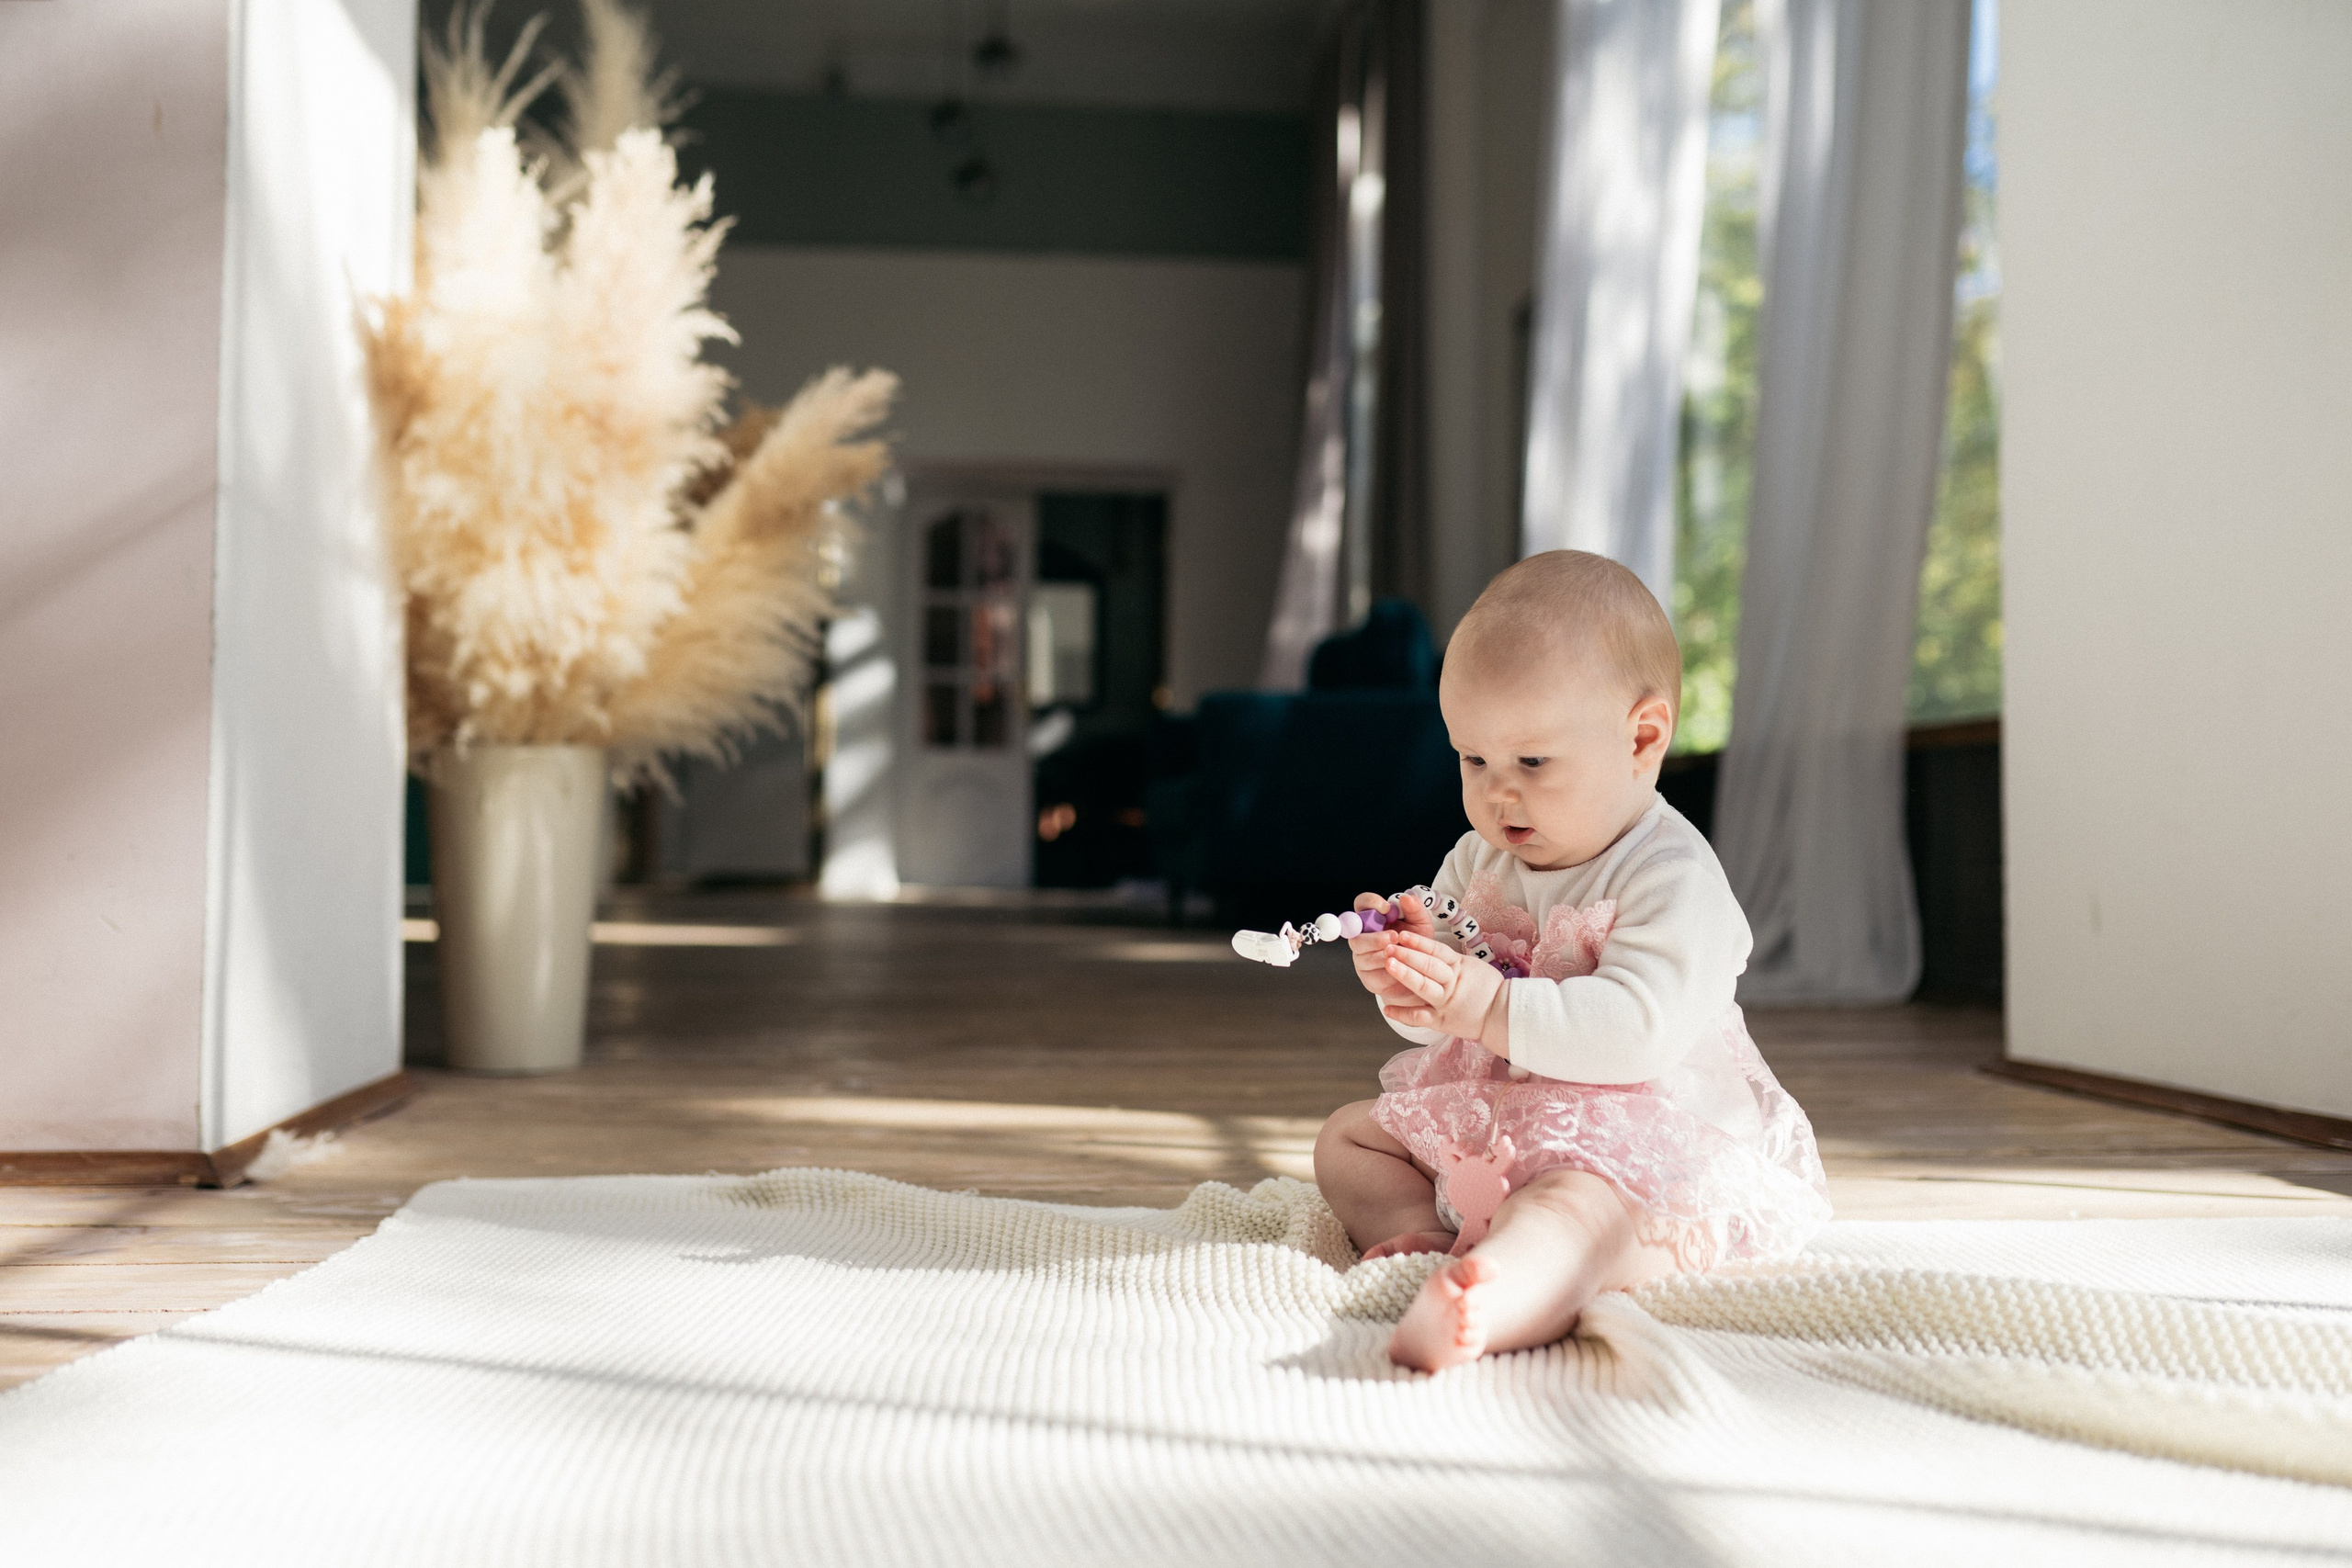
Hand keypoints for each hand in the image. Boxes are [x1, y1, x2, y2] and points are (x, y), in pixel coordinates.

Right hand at [1346, 891, 1431, 1004]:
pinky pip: (1371, 972)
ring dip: (1381, 953)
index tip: (1386, 908)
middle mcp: (1363, 937)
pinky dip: (1387, 970)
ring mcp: (1362, 957)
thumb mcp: (1421, 925)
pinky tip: (1399, 969)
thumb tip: (1407, 898)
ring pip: (1361, 953)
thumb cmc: (1417, 946)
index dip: (1370, 902)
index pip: (1362, 904)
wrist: (1422, 974)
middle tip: (1395, 937)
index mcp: (1374, 919)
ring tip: (1400, 954)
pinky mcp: (1368, 976)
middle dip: (1375, 935)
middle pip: (1355, 932)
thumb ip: (1415, 910)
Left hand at [1379, 929, 1508, 1046]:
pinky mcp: (1441, 1021)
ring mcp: (1445, 1003)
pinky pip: (1420, 1017)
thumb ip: (1452, 960)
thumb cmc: (1489, 989)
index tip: (1402, 935)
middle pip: (1427, 966)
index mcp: (1459, 967)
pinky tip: (1387, 1009)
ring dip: (1404, 975)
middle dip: (1407, 955)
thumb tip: (1431, 949)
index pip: (1436, 951)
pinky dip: (1403, 1014)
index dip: (1419, 942)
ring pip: (1423, 987)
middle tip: (1389, 946)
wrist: (1502, 1015)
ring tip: (1388, 965)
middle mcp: (1451, 984)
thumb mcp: (1473, 966)